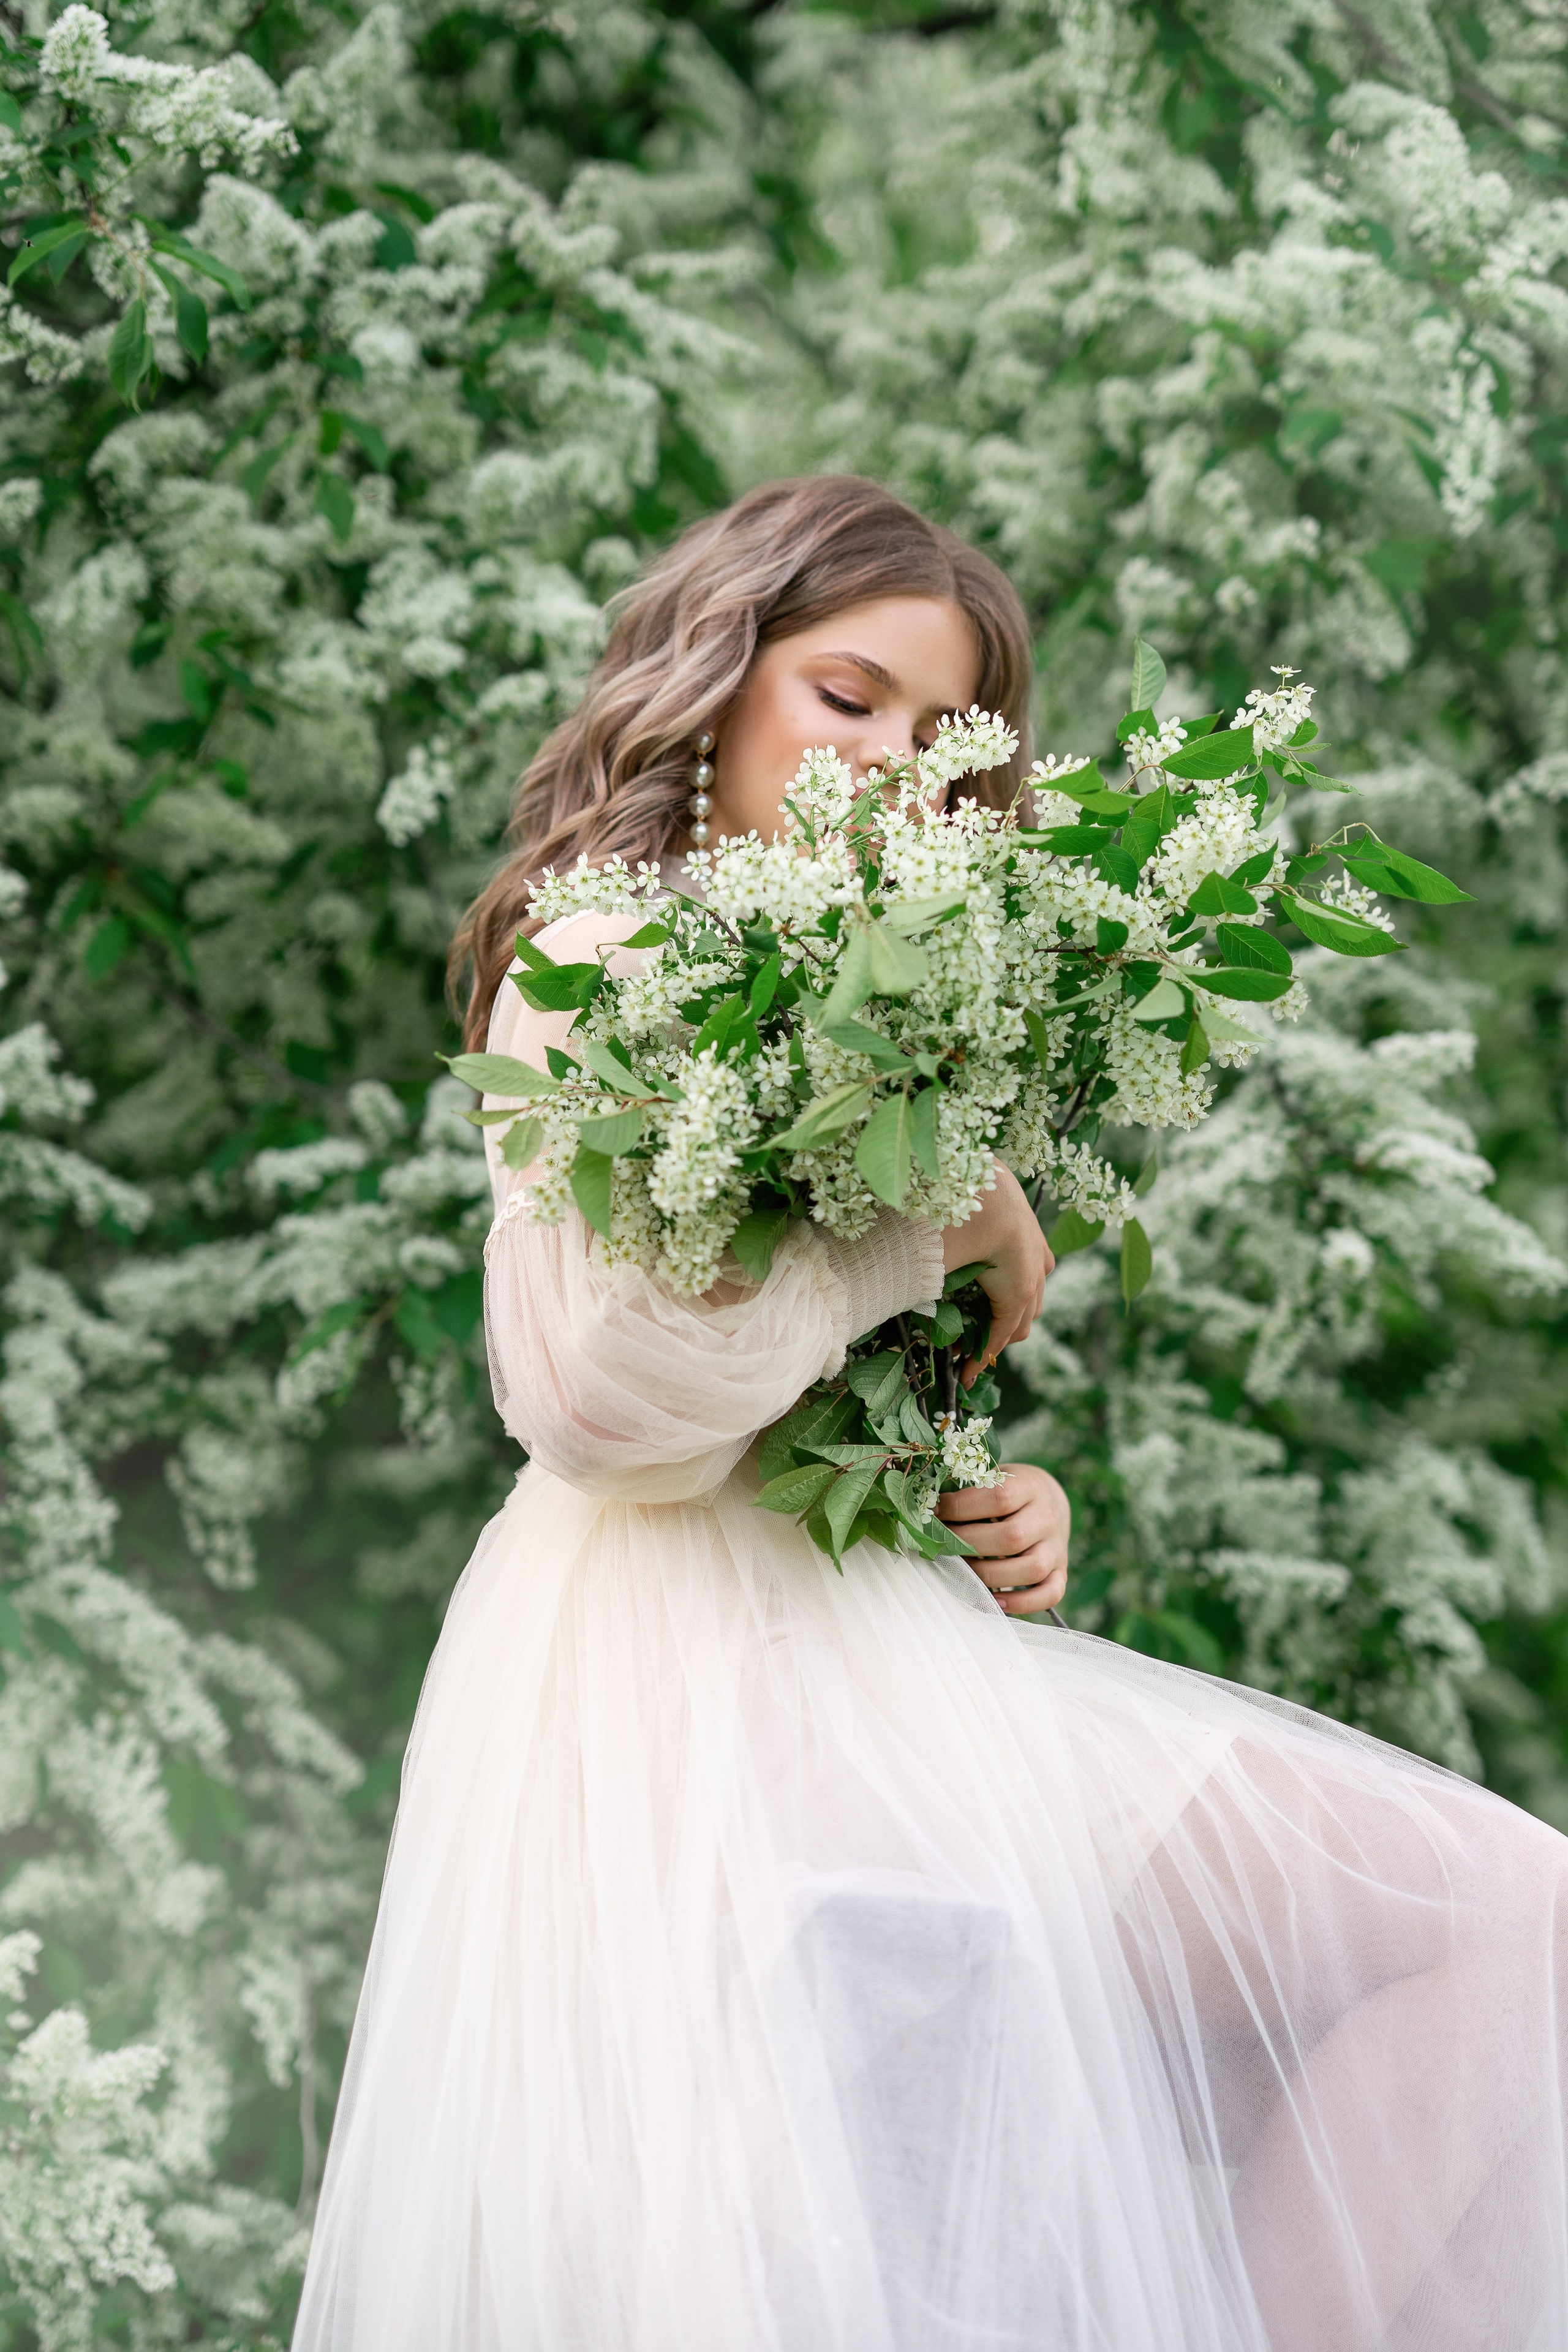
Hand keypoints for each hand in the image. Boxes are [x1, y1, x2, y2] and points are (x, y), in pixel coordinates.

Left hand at [936, 1464, 1069, 1617]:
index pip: (999, 1498)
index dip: (961, 1507)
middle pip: (1012, 1537)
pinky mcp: (1061, 1572)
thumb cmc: (1007, 1491)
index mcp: (1030, 1486)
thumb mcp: (992, 1479)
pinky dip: (1022, 1603)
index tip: (934, 1513)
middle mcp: (1048, 1518)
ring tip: (962, 1571)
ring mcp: (1057, 1548)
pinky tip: (995, 1602)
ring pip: (1031, 1569)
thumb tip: (925, 1509)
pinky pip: (1049, 1594)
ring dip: (990, 1575)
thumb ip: (967, 1492)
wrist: (1048, 1500)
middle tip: (941, 1545)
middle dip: (968, 1544)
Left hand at [941, 1161, 1053, 1382]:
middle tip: (964, 1355)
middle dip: (994, 1340)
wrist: (972, 1157)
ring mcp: (1038, 1245)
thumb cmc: (956, 1210)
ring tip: (977, 1325)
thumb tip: (916, 1329)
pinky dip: (1013, 1285)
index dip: (981, 1359)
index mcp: (1020, 1282)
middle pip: (1022, 1318)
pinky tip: (988, 1284)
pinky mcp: (1030, 1227)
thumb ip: (932, 1298)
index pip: (1002, 1333)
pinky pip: (1031, 1268)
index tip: (962, 1378)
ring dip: (1007, 1313)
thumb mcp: (940, 1261)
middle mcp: (1037, 1267)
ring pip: (1032, 1294)